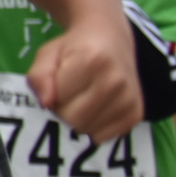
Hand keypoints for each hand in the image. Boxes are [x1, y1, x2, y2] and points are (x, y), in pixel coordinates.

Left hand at [28, 21, 141, 142]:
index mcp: (93, 60)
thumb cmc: (75, 48)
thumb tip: (47, 103)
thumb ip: (39, 77)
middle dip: (65, 111)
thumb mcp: (48, 54)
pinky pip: (104, 136)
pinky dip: (95, 127)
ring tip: (84, 100)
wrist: (112, 40)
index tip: (59, 84)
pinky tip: (98, 108)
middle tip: (70, 94)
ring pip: (89, 130)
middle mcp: (117, 80)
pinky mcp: (136, 114)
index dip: (52, 97)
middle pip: (75, 119)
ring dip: (80, 120)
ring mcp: (130, 98)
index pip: (58, 102)